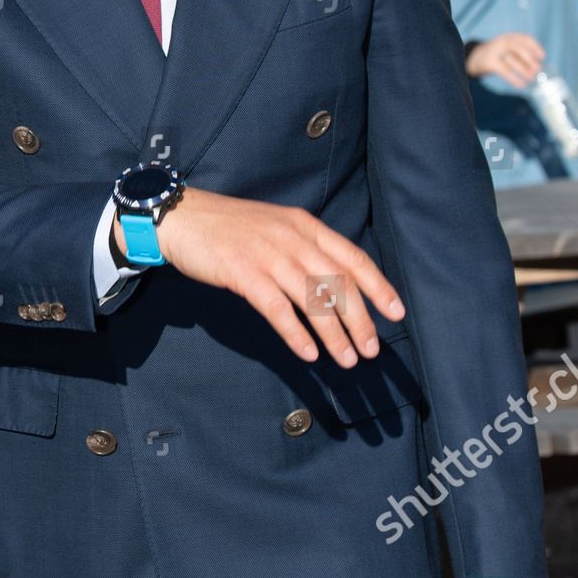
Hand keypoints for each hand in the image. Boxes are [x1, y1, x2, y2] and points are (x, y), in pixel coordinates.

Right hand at [118, 186, 405, 366]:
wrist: (182, 218)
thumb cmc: (229, 228)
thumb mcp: (275, 227)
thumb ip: (304, 248)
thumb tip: (334, 284)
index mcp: (305, 225)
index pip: (352, 257)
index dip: (378, 287)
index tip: (396, 313)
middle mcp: (292, 238)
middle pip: (338, 282)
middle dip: (360, 320)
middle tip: (371, 350)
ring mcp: (268, 255)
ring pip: (313, 299)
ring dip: (334, 334)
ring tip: (347, 360)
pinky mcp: (243, 273)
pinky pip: (277, 309)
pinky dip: (296, 333)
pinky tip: (308, 354)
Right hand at [466, 33, 544, 87]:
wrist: (476, 57)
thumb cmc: (499, 55)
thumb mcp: (509, 50)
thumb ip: (521, 55)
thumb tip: (538, 67)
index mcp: (509, 37)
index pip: (525, 39)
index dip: (535, 47)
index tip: (542, 56)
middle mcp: (502, 41)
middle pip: (518, 48)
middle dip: (529, 59)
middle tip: (538, 69)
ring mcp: (494, 51)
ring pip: (512, 60)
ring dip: (523, 69)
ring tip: (531, 78)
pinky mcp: (489, 62)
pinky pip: (504, 71)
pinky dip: (514, 78)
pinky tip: (521, 84)